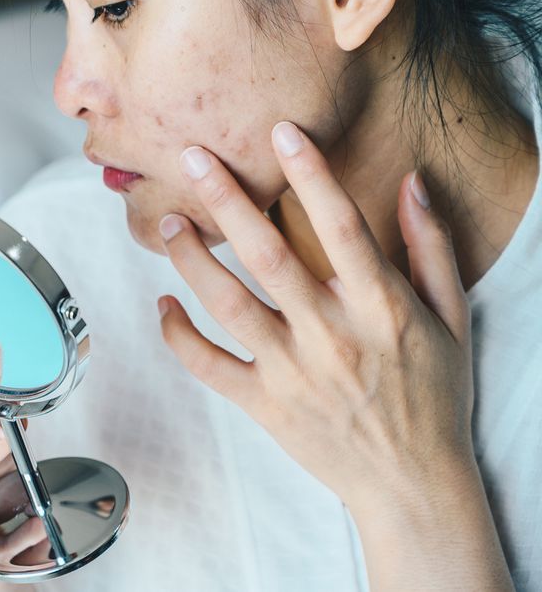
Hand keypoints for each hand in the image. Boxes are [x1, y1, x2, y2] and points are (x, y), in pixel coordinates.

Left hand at [156, 121, 473, 514]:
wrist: (413, 484)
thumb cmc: (433, 397)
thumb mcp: (451, 319)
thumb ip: (430, 248)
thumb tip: (412, 181)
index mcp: (381, 308)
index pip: (343, 226)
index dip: (311, 174)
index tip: (282, 131)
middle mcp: (332, 335)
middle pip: (269, 256)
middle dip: (227, 200)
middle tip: (190, 157)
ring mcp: (292, 372)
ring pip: (229, 304)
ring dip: (191, 260)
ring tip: (168, 223)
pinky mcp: (263, 404)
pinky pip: (209, 365)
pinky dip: (179, 336)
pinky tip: (164, 305)